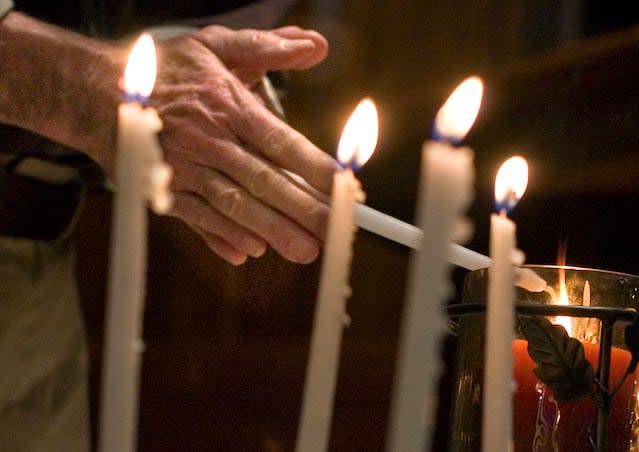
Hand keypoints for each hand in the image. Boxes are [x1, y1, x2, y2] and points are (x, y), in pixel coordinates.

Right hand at [152, 25, 336, 264]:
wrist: (92, 92)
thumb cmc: (163, 70)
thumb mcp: (214, 46)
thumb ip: (267, 47)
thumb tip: (316, 46)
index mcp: (226, 105)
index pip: (279, 139)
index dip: (313, 165)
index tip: (345, 185)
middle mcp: (207, 140)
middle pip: (262, 179)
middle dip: (303, 209)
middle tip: (336, 231)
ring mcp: (184, 169)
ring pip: (234, 204)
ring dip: (271, 230)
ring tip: (304, 250)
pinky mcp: (164, 190)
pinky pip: (197, 218)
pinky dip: (222, 236)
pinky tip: (250, 252)